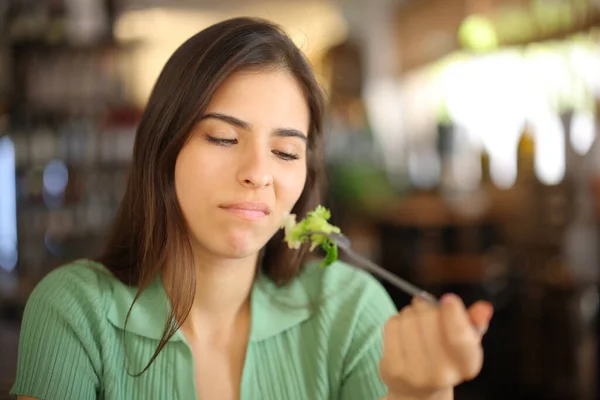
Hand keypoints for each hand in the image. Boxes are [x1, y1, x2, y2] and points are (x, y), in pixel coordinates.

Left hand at [379, 294, 493, 399]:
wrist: (417, 389)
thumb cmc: (444, 358)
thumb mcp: (465, 343)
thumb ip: (475, 323)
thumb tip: (483, 308)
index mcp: (466, 365)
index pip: (460, 337)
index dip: (453, 314)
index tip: (448, 299)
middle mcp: (442, 374)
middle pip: (430, 318)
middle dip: (428, 307)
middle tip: (427, 310)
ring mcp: (414, 372)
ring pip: (410, 318)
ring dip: (412, 312)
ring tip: (416, 322)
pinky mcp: (392, 368)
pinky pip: (392, 325)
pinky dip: (397, 320)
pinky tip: (403, 331)